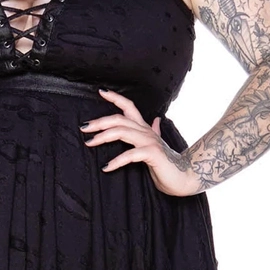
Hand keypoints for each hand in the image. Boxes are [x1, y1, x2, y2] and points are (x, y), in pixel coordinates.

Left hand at [79, 89, 206, 196]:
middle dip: (99, 122)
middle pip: (119, 119)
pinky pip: (130, 154)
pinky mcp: (152, 153)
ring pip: (122, 131)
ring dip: (103, 137)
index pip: (129, 107)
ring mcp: (150, 141)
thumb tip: (156, 119)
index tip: (101, 91)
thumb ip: (154, 132)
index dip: (115, 97)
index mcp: (144, 128)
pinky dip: (117, 161)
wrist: (185, 178)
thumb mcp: (156, 146)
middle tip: (83, 128)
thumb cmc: (167, 164)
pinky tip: (106, 167)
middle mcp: (146, 131)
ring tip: (89, 143)